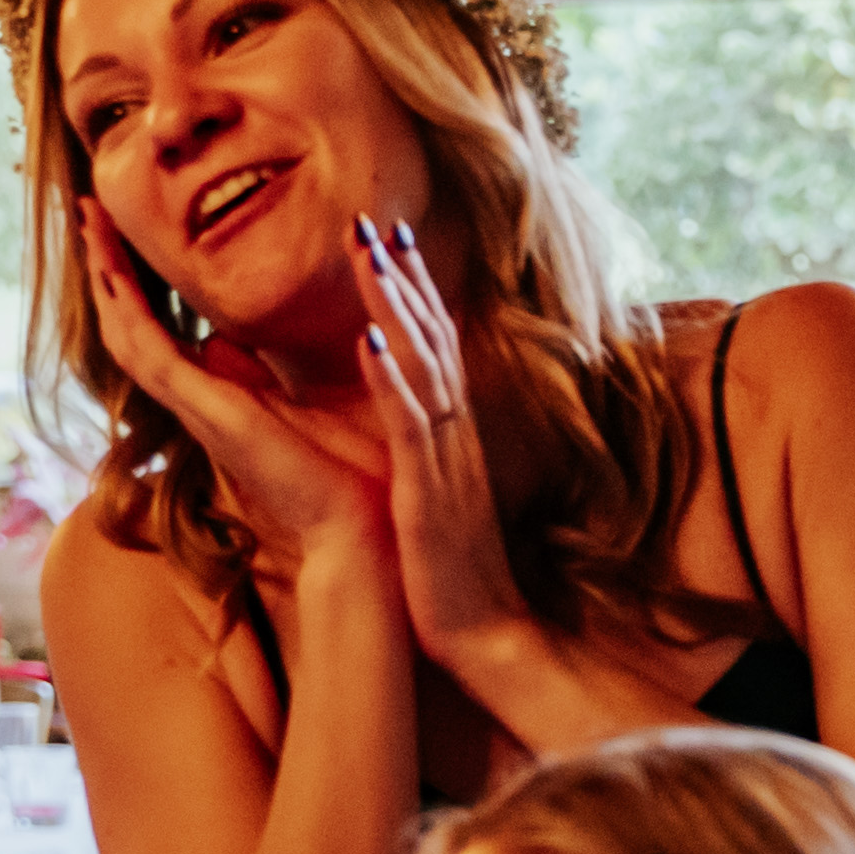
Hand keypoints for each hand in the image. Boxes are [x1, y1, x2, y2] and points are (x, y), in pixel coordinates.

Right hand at [75, 214, 391, 595]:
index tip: (121, 229)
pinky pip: (153, 357)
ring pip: (128, 335)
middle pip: (129, 324)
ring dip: (106, 280)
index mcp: (216, 396)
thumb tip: (227, 340)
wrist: (358, 527)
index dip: (134, 280)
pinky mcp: (207, 416)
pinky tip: (114, 276)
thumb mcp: (301, 403)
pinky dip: (131, 314)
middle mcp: (196, 401)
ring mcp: (195, 409)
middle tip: (86, 211)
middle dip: (107, 268)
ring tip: (89, 225)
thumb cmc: (342, 473)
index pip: (157, 328)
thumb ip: (259, 373)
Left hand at [341, 219, 536, 687]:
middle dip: (402, 276)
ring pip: (425, 363)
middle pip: (432, 337)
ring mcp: (447, 458)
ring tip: (368, 252)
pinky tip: (370, 337)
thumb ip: (404, 454)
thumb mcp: (422, 497)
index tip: (384, 241)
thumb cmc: (446, 574)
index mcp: (449, 436)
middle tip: (370, 218)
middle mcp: (455, 434)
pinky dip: (392, 375)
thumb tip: (368, 426)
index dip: (410, 291)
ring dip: (397, 302)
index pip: (433, 347)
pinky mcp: (432, 489)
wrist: (486, 635)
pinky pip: (412, 422)